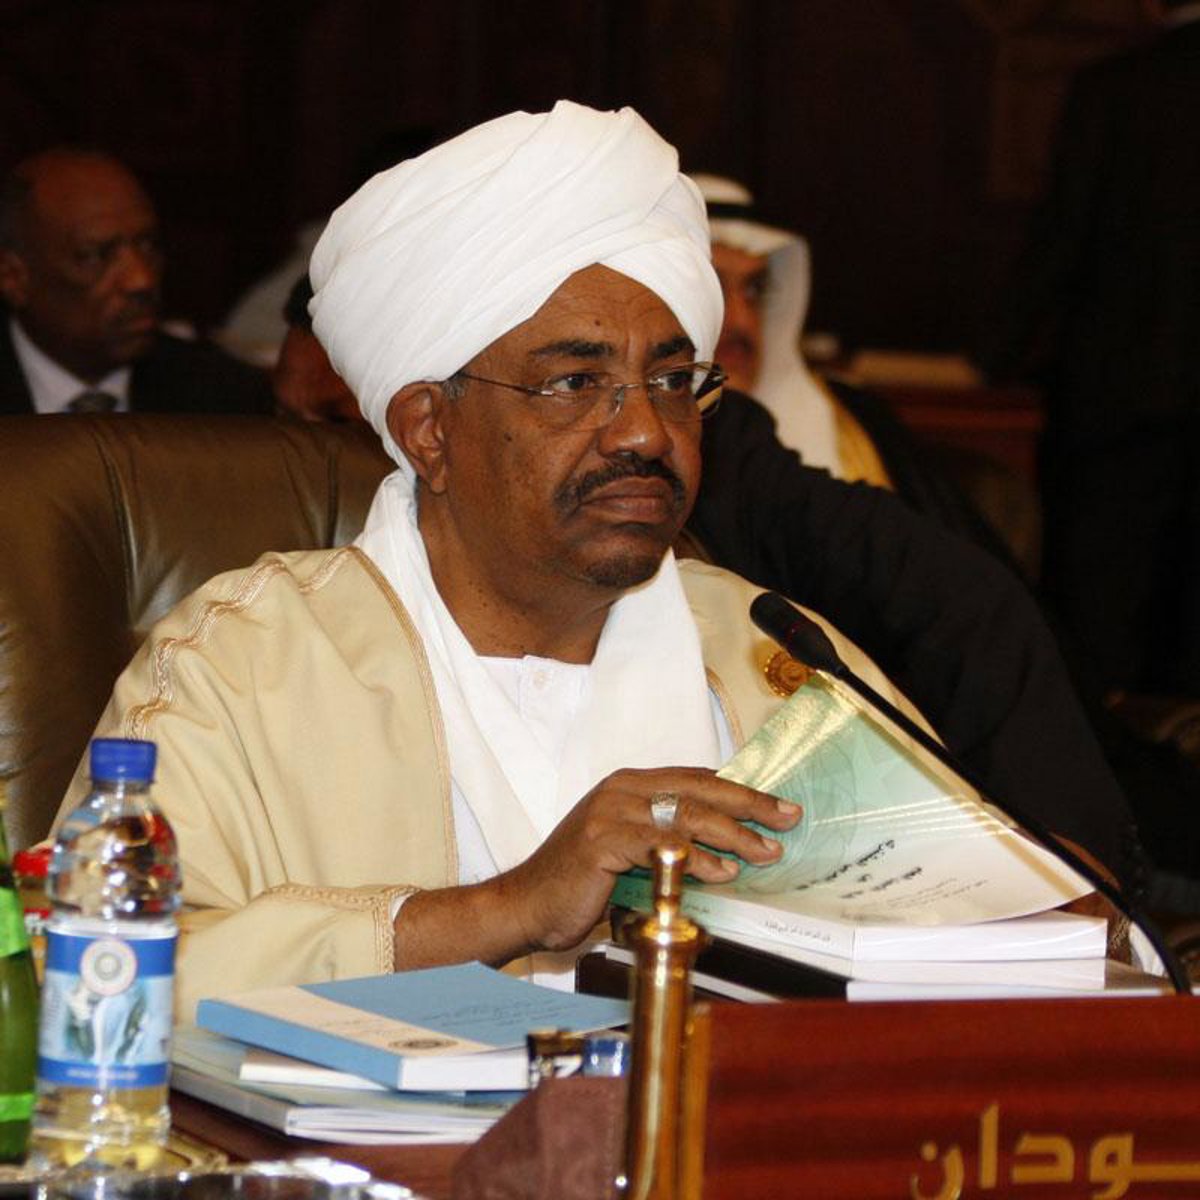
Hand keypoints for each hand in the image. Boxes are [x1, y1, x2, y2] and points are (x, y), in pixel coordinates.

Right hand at [494, 766, 801, 953]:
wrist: (526, 904)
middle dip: (750, 804)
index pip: (697, 779)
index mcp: (630, 785)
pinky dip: (697, 859)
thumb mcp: (630, 851)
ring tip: (765, 851)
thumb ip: (667, 839)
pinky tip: (723, 872)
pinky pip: (661, 845)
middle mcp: (622, 790)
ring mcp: (611, 813)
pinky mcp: (603, 842)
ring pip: (686, 814)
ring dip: (733, 834)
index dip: (741, 791)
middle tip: (787, 819)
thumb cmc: (580, 882)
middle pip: (699, 789)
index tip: (778, 806)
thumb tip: (725, 849)